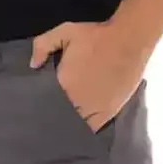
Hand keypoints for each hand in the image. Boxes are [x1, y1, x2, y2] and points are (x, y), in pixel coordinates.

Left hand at [30, 21, 148, 132]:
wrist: (129, 40)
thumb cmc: (97, 36)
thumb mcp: (66, 31)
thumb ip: (43, 45)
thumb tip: (33, 65)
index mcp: (63, 84)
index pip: (45, 104)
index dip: (41, 108)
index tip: (35, 110)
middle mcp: (76, 102)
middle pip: (59, 117)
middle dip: (53, 119)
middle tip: (47, 120)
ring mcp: (92, 110)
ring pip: (74, 126)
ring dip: (68, 126)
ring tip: (61, 128)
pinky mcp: (107, 114)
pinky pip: (90, 130)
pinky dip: (83, 131)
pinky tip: (78, 132)